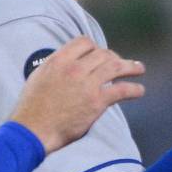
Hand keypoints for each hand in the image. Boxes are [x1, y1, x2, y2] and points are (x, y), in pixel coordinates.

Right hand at [8, 36, 145, 154]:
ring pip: (116, 67)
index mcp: (59, 60)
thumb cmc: (32, 108)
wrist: (33, 129)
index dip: (95, 47)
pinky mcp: (97, 101)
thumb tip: (66, 62)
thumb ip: (56, 66)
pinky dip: (134, 89)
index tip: (101, 54)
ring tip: (139, 69)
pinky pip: (122, 90)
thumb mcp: (39, 76)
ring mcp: (87, 84)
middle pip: (102, 54)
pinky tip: (139, 90)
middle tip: (121, 64)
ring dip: (131, 67)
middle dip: (114, 57)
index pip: (84, 42)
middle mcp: (74, 68)